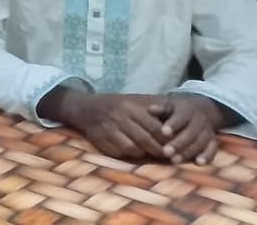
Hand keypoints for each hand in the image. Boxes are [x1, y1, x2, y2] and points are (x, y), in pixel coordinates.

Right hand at [48, 90, 170, 160]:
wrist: (83, 108)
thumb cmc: (114, 105)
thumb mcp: (132, 101)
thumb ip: (152, 111)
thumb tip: (175, 124)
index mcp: (129, 107)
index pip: (154, 127)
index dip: (167, 139)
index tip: (176, 145)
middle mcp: (118, 118)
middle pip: (145, 139)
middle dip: (159, 150)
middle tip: (170, 157)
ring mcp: (108, 130)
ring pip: (132, 148)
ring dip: (144, 153)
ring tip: (152, 154)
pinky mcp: (99, 140)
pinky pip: (119, 153)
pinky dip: (129, 155)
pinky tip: (134, 152)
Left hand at [156, 93, 224, 163]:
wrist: (201, 111)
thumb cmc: (176, 111)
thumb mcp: (169, 106)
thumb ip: (161, 109)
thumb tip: (151, 109)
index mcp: (186, 110)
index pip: (181, 117)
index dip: (173, 124)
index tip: (163, 132)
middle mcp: (199, 120)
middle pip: (190, 133)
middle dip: (178, 144)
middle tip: (165, 152)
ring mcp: (208, 131)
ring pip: (200, 143)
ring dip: (188, 152)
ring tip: (174, 161)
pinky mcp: (213, 142)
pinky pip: (212, 150)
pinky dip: (207, 156)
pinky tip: (198, 163)